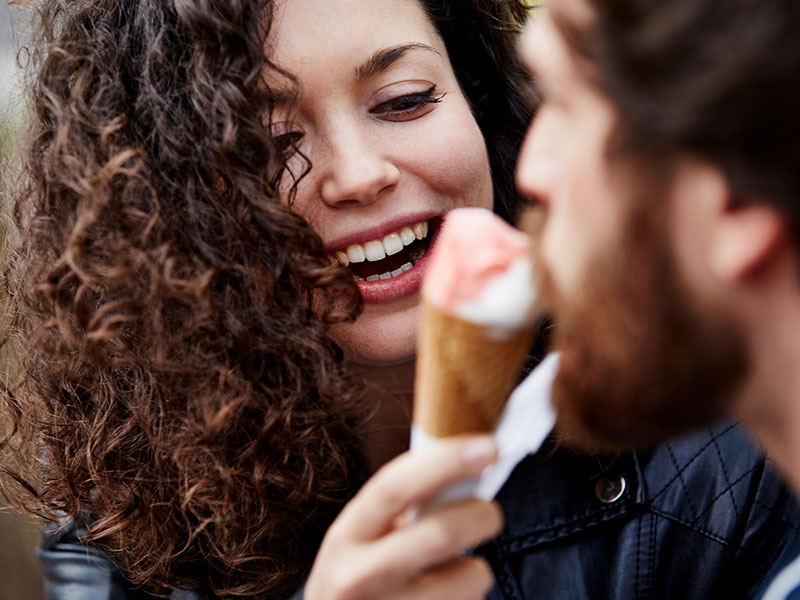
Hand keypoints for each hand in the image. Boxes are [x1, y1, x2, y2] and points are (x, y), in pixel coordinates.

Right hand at [304, 435, 502, 599]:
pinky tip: (446, 597)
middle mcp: (358, 575)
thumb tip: (465, 467)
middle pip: (439, 533)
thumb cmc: (360, 577)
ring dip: (477, 570)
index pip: (394, 487)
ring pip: (467, 579)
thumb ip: (400, 507)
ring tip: (458, 571)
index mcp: (347, 534)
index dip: (445, 462)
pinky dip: (469, 597)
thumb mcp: (362, 538)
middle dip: (480, 515)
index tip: (488, 447)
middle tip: (489, 513)